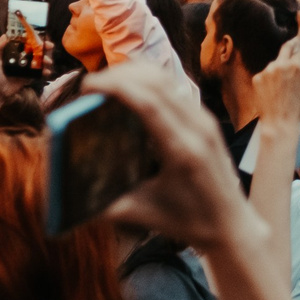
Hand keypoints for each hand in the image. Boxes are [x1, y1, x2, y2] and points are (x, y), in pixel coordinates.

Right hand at [86, 62, 251, 252]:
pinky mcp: (206, 119)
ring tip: (105, 85)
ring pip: (166, 78)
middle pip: (155, 81)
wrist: (233, 225)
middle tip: (90, 86)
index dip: (115, 86)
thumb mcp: (145, 215)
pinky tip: (129, 92)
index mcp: (183, 151)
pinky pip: (174, 87)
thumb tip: (67, 198)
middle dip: (118, 75)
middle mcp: (197, 129)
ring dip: (133, 74)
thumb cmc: (190, 223)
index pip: (148, 103)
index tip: (87, 85)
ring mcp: (205, 120)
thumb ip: (106, 206)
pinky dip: (147, 82)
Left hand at [254, 36, 299, 127]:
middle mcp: (280, 64)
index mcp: (296, 65)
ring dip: (279, 68)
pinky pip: (265, 73)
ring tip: (282, 84)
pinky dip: (269, 79)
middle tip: (292, 46)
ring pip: (275, 63)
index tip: (299, 44)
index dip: (299, 46)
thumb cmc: (297, 108)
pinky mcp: (257, 78)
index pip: (298, 49)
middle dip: (290, 47)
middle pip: (285, 48)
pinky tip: (273, 90)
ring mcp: (267, 70)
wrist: (279, 122)